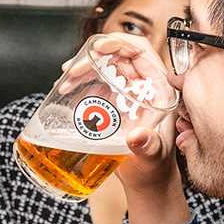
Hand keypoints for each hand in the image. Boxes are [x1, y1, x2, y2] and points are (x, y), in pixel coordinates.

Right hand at [56, 33, 182, 197]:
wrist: (146, 180)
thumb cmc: (154, 168)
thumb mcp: (152, 156)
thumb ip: (147, 146)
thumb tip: (137, 136)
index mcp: (158, 88)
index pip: (141, 51)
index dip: (119, 42)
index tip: (97, 49)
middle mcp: (143, 86)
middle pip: (117, 57)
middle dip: (91, 58)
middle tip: (71, 71)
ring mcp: (127, 93)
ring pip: (104, 68)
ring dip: (82, 70)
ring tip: (64, 81)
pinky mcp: (113, 103)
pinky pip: (96, 83)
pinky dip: (79, 83)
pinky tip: (66, 90)